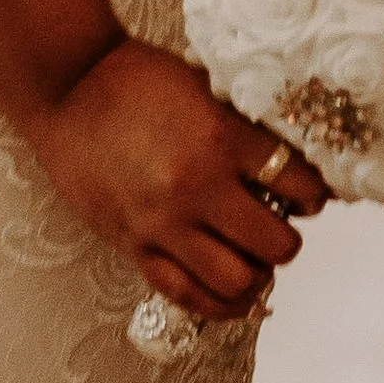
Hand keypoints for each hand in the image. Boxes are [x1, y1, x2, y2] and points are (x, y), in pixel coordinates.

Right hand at [30, 41, 327, 321]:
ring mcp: (162, 223)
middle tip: (280, 229)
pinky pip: (186, 294)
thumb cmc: (140, 80)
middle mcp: (196, 187)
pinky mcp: (133, 245)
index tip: (309, 197)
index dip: (314, 196)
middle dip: (287, 241)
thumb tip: (294, 167)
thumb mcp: (207, 91)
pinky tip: (232, 294)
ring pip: (236, 281)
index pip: (298, 186)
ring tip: (254, 261)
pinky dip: (218, 303)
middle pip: (275, 244)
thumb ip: (247, 132)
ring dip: (257, 276)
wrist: (69, 86)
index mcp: (222, 138)